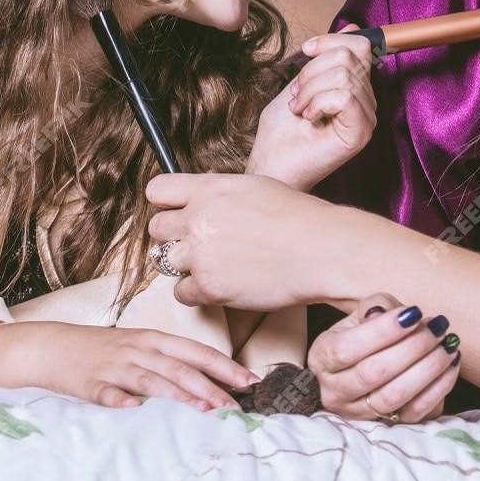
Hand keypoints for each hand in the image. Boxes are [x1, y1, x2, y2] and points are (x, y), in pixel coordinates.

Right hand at [13, 321, 255, 411]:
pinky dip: (122, 401)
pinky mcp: (91, 383)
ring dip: (178, 395)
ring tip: (202, 410)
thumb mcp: (139, 347)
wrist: (52, 347)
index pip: (197, 351)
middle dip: (211, 388)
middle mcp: (139, 349)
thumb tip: (210, 383)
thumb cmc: (102, 350)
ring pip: (152, 380)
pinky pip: (109, 393)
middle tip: (235, 409)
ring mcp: (115, 366)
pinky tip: (135, 410)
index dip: (226, 367)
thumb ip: (170, 361)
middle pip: (181, 368)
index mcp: (153, 339)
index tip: (251, 382)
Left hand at [146, 173, 340, 310]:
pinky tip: (219, 285)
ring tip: (212, 265)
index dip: (165, 203)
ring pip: (165, 261)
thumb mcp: (254, 188)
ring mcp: (200, 255)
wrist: (323, 251)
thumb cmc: (299, 218)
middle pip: (156, 228)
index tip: (173, 211)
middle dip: (173, 236)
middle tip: (195, 243)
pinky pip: (181, 293)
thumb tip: (203, 201)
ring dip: (184, 265)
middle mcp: (198, 219)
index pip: (157, 191)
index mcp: (209, 189)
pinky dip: (196, 292)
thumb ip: (219, 194)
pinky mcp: (209, 288)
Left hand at [245, 30, 375, 189]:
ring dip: (310, 90)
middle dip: (312, 71)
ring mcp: (366, 118)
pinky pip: (344, 96)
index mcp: (355, 88)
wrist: (271, 163)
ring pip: (345, 75)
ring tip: (300, 109)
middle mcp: (367, 102)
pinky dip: (318, 102)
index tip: (306, 51)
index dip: (330, 41)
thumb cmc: (282, 131)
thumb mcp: (301, 82)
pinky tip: (309, 118)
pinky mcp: (360, 133)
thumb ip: (325, 59)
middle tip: (297, 97)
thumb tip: (354, 28)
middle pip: (349, 57)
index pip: (360, 46)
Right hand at [308, 293, 458, 423]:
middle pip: (372, 374)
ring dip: (428, 368)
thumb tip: (389, 316)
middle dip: (411, 348)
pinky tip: (451, 364)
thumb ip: (376, 307)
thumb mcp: (362, 315)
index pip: (347, 349)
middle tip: (437, 327)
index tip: (413, 313)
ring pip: (394, 396)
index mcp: (322, 359)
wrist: (367, 365)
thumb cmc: (365, 336)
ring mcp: (360, 413)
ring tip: (448, 345)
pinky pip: (416, 411)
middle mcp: (334, 392)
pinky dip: (439, 387)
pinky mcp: (388, 426)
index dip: (382, 332)